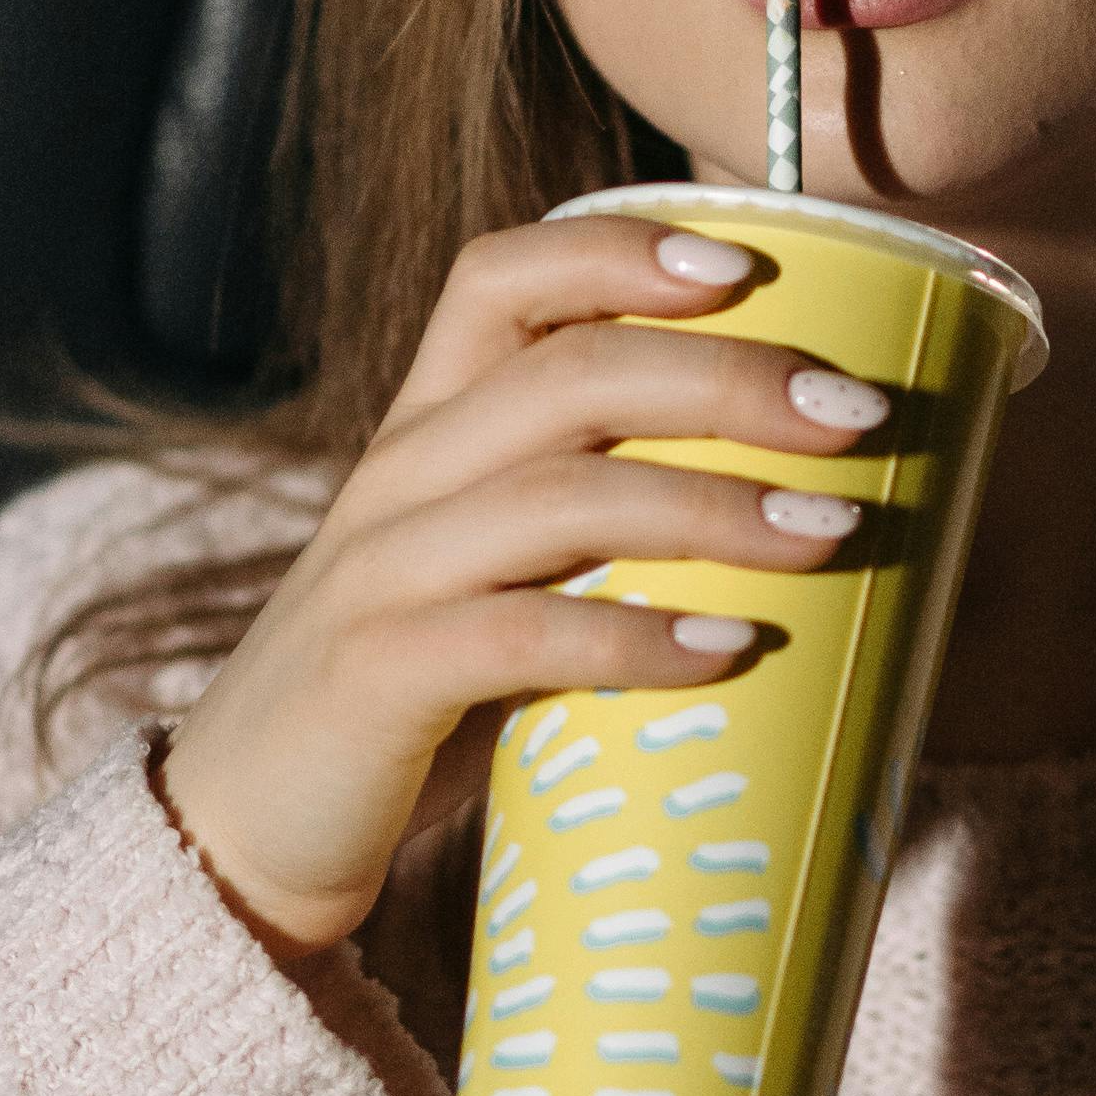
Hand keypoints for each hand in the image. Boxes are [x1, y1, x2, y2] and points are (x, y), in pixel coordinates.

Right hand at [158, 215, 888, 963]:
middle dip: (726, 379)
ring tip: (832, 530)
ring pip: (557, 495)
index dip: (618, 252)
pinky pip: (516, 637)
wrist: (236, 843)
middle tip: (858, 416)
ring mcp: (377, 576)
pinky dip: (633, 637)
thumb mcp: (495, 586)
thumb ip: (599, 538)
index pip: (500, 281)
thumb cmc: (413, 711)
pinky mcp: (373, 679)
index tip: (748, 265)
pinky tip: (725, 649)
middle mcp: (395, 480)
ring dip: (711, 504)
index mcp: (425, 434)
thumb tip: (808, 522)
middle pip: (566, 373)